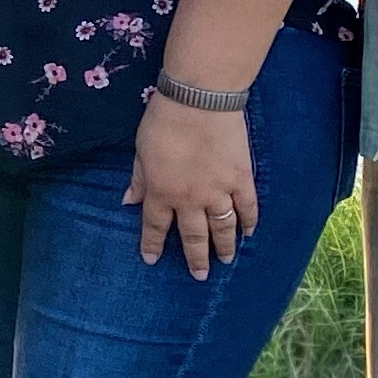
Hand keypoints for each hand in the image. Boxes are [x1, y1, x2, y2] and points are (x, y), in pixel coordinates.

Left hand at [125, 93, 257, 278]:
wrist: (199, 101)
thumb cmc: (163, 120)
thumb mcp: (141, 150)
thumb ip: (139, 178)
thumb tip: (128, 201)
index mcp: (161, 192)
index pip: (155, 226)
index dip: (153, 244)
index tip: (152, 259)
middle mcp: (190, 199)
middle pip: (193, 236)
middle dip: (195, 258)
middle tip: (199, 276)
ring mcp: (219, 191)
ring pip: (222, 228)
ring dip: (224, 246)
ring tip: (226, 260)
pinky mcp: (241, 179)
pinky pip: (247, 207)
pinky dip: (249, 221)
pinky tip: (249, 232)